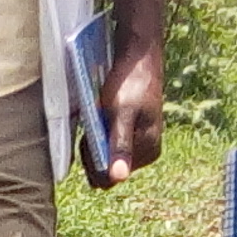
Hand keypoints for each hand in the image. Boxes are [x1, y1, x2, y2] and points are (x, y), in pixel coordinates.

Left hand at [97, 36, 164, 186]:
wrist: (139, 58)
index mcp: (148, 151)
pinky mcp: (133, 135)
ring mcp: (140, 144)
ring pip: (106, 159)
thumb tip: (119, 177)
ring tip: (99, 120)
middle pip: (107, 171)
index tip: (88, 139)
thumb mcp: (121, 115)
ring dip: (95, 145)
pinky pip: (110, 148)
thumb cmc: (130, 83)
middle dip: (93, 154)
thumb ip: (119, 146)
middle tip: (93, 126)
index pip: (110, 178)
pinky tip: (101, 121)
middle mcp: (147, 152)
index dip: (93, 163)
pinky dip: (100, 138)